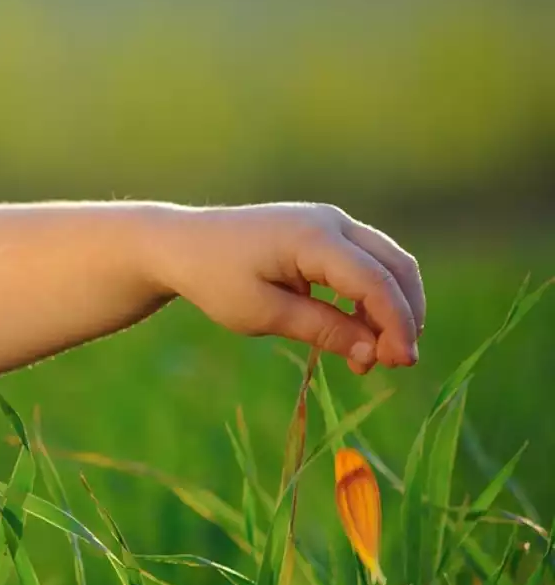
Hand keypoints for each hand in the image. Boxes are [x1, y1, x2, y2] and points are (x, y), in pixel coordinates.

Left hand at [143, 202, 424, 373]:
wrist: (180, 244)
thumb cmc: (214, 278)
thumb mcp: (262, 313)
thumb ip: (321, 329)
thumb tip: (374, 352)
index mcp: (312, 237)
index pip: (375, 281)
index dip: (396, 323)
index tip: (401, 363)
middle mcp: (330, 221)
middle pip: (395, 266)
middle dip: (403, 315)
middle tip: (393, 363)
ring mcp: (329, 223)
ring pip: (386, 265)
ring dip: (388, 310)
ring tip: (368, 359)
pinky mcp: (324, 234)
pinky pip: (365, 264)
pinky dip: (369, 300)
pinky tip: (355, 336)